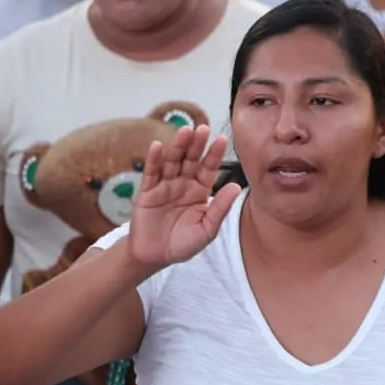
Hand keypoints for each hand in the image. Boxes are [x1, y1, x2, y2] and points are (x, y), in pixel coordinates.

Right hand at [128, 124, 240, 267]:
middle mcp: (183, 184)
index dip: (214, 154)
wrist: (155, 256)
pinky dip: (154, 159)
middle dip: (197, 144)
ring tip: (184, 131)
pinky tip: (158, 146)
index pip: (209, 169)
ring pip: (172, 162)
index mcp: (200, 191)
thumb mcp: (206, 229)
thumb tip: (236, 187)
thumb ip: (220, 208)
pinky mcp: (147, 191)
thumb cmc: (183, 244)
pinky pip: (151, 173)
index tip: (221, 139)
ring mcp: (165, 185)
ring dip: (178, 146)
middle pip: (190, 160)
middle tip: (203, 128)